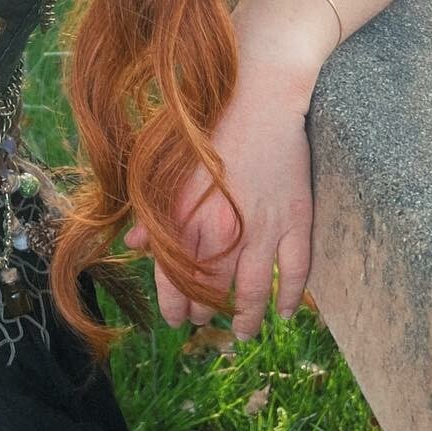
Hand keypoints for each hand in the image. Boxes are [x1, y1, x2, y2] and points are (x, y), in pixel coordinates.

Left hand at [125, 54, 314, 340]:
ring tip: (242, 333)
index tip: (175, 318)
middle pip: (213, 290)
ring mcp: (264, 229)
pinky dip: (290, 297)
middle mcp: (223, 231)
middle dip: (207, 312)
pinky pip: (296, 272)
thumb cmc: (208, 126)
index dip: (174, 304)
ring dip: (246, 318)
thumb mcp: (168, 166)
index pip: (175, 278)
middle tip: (206, 322)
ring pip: (254, 291)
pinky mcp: (297, 220)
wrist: (259, 97)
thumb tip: (134, 246)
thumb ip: (151, 210)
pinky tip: (284, 312)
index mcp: (187, 218)